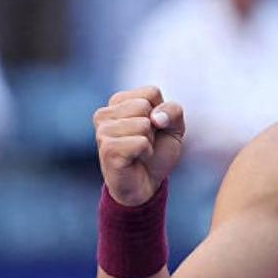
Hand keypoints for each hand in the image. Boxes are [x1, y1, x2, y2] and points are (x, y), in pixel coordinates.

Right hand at [93, 86, 185, 205]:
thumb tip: (155, 118)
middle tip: (145, 142)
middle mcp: (105, 113)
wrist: (146, 185)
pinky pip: (140, 142)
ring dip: (149, 141)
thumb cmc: (157, 152)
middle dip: (154, 127)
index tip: (153, 128)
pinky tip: (135, 159)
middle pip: (145, 106)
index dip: (162, 113)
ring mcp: (103, 131)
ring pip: (143, 124)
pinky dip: (146, 152)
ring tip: (139, 151)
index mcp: (119, 101)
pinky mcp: (107, 149)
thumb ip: (173, 111)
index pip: (151, 92)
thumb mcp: (174, 127)